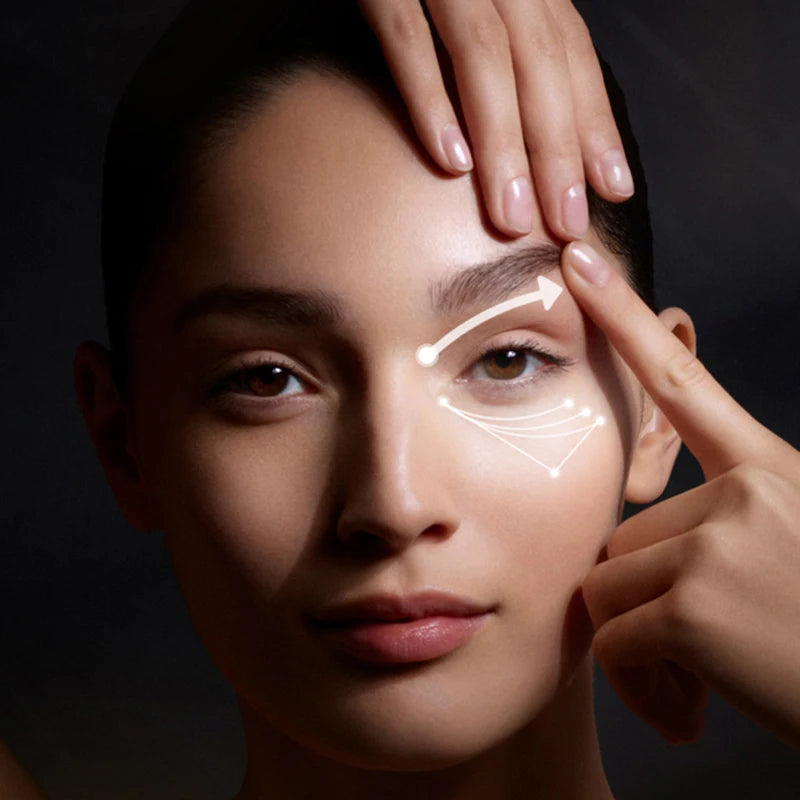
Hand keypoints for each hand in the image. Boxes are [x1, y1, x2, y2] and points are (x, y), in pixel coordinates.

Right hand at [358, 0, 633, 238]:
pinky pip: (406, 38)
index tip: (612, 189)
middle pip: (539, 63)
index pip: (571, 53)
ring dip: (503, 143)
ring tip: (511, 217)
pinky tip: (450, 161)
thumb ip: (509, 41)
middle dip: (557, 149)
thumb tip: (536, 126)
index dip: (595, 122)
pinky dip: (429, 99)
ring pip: (485, 58)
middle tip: (564, 223)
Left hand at [563, 241, 799, 747]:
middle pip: (622, 533)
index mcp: (769, 471)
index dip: (624, 319)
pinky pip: (612, 641)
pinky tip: (695, 710)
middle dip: (642, 596)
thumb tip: (627, 542)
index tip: (579, 263)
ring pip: (608, 586)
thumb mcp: (788, 544)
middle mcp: (743, 492)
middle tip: (700, 644)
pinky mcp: (695, 609)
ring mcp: (719, 546)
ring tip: (705, 676)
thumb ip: (718, 523)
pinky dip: (642, 685)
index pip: (680, 381)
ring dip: (640, 644)